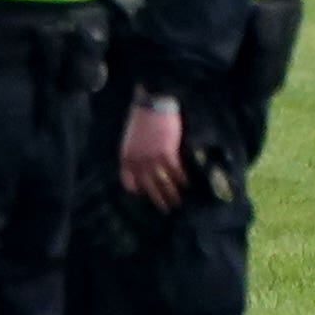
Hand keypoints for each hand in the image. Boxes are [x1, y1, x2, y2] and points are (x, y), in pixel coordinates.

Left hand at [117, 91, 185, 207]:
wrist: (152, 104)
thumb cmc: (141, 118)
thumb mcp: (130, 138)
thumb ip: (135, 153)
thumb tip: (143, 165)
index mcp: (126, 157)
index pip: (128, 181)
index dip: (136, 190)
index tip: (144, 196)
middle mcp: (137, 161)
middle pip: (148, 187)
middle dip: (158, 200)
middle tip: (166, 210)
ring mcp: (152, 159)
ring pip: (163, 182)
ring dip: (172, 194)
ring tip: (179, 202)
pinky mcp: (166, 153)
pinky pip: (175, 172)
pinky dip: (182, 179)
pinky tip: (188, 185)